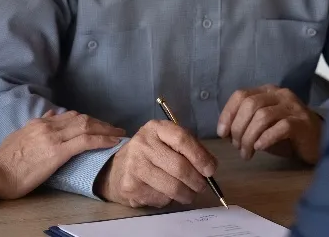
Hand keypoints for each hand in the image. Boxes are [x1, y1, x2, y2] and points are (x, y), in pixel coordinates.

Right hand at [0, 110, 123, 199]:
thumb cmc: (3, 162)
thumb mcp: (19, 137)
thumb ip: (36, 128)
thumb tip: (50, 117)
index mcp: (38, 123)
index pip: (69, 116)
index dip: (87, 120)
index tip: (98, 125)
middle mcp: (47, 126)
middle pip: (81, 118)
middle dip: (100, 123)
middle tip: (114, 128)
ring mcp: (53, 137)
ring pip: (86, 126)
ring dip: (105, 129)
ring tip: (118, 134)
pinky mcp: (57, 151)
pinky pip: (85, 141)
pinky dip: (102, 139)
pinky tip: (112, 142)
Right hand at [96, 120, 217, 207]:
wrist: (117, 170)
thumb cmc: (150, 155)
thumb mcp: (167, 143)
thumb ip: (188, 150)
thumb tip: (210, 168)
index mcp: (156, 128)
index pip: (182, 139)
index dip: (200, 156)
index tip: (210, 170)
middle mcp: (143, 143)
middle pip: (179, 166)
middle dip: (197, 181)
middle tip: (202, 187)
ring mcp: (134, 165)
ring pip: (172, 186)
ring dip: (186, 194)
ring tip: (188, 194)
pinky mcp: (131, 186)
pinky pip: (160, 198)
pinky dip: (169, 200)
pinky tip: (165, 194)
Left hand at [217, 85, 321, 163]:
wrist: (319, 142)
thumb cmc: (287, 136)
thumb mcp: (262, 127)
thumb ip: (245, 124)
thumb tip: (225, 132)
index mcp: (267, 92)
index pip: (241, 95)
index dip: (227, 114)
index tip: (222, 133)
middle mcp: (280, 94)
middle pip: (250, 105)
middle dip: (238, 128)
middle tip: (237, 147)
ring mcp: (293, 107)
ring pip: (263, 116)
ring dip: (249, 137)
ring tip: (247, 154)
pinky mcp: (302, 122)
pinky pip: (280, 127)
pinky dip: (266, 138)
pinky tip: (260, 148)